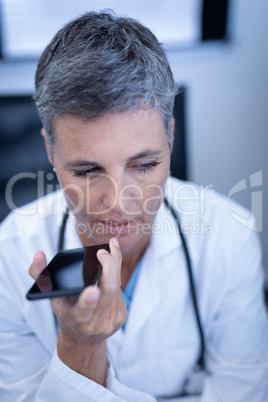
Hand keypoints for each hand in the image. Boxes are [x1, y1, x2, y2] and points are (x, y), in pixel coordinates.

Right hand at [28, 237, 126, 383]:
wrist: (82, 339)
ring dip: (112, 269)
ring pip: (117, 286)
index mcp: (73, 318)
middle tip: (103, 251)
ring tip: (105, 257)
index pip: (81, 312)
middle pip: (108, 289)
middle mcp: (94, 322)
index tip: (93, 289)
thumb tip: (39, 255)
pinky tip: (109, 276)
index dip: (87, 301)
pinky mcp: (121, 317)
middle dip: (110, 265)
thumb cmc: (65, 312)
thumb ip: (40, 275)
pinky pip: (121, 292)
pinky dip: (115, 279)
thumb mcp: (50, 296)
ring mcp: (110, 320)